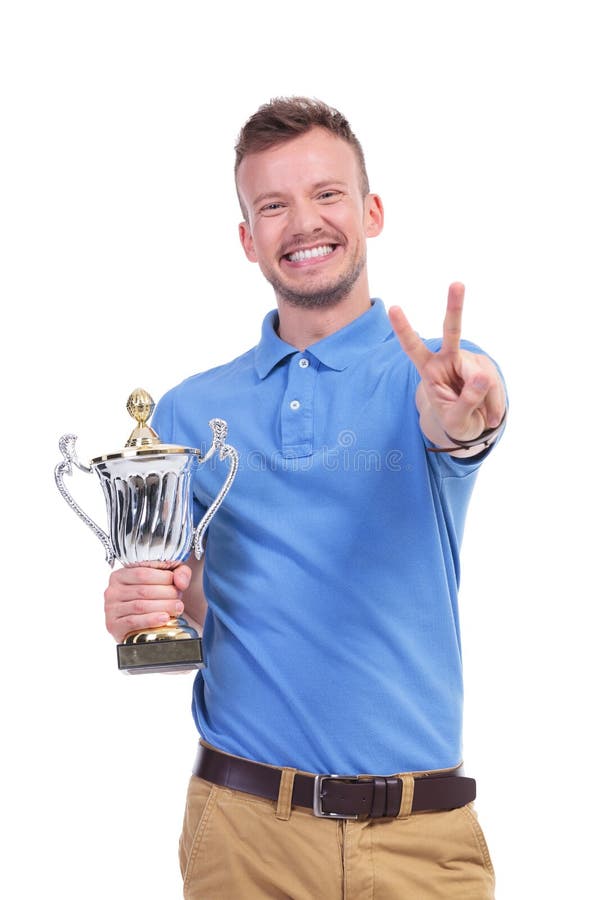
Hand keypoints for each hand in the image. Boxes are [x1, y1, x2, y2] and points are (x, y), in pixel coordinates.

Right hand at [104, 564, 191, 643]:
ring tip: (177, 608)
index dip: (164, 578)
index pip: (143, 573)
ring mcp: (111, 609)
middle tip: (180, 598)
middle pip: (143, 590)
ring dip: (163, 607)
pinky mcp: (113, 625)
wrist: (143, 628)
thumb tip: (180, 581)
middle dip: (166, 594)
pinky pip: (133, 621)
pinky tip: (164, 618)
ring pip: (140, 606)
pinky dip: (151, 620)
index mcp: (121, 575)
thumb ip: (179, 573)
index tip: (178, 584)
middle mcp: (112, 590)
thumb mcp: (166, 580)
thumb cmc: (153, 599)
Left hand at [389, 283, 504, 447]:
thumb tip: (483, 378)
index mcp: (429, 370)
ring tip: (481, 417)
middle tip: (457, 284)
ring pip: (482, 378)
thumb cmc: (454, 421)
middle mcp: (448, 359)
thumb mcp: (455, 420)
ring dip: (486, 402)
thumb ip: (466, 401)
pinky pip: (495, 385)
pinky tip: (489, 414)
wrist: (471, 425)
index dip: (404, 330)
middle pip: (452, 332)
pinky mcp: (486, 368)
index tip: (394, 308)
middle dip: (455, 307)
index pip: (413, 348)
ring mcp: (469, 361)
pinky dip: (495, 404)